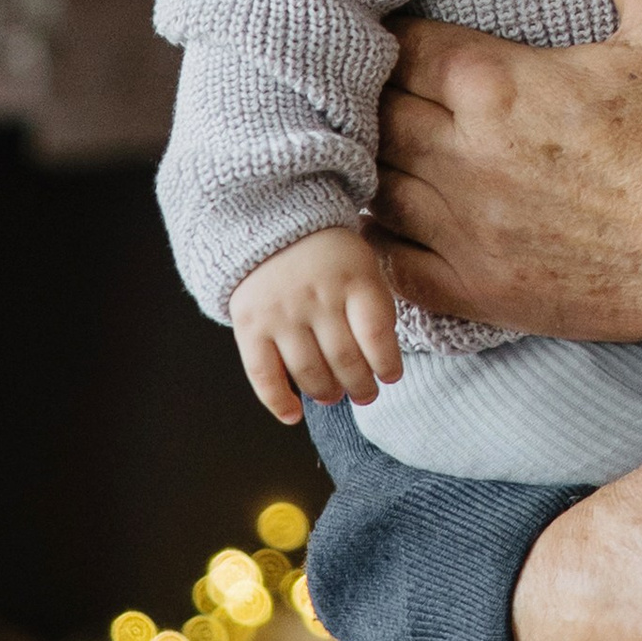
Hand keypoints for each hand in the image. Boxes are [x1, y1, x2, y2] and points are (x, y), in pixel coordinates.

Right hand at [228, 225, 401, 420]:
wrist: (269, 225)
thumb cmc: (328, 256)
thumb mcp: (363, 264)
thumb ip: (374, 307)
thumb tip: (381, 364)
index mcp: (354, 277)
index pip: (377, 335)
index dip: (387, 364)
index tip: (391, 376)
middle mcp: (318, 296)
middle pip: (345, 359)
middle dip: (360, 386)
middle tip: (365, 394)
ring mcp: (282, 312)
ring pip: (309, 371)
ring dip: (327, 393)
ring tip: (335, 396)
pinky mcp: (250, 325)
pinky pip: (263, 374)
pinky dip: (278, 401)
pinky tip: (293, 415)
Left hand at [372, 0, 641, 338]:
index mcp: (497, 84)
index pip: (400, 43)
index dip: (395, 32)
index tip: (401, 28)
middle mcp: (464, 157)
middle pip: (372, 111)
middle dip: (375, 92)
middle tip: (387, 82)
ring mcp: (465, 230)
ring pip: (369, 184)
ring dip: (370, 160)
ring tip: (383, 142)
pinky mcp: (477, 289)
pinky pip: (390, 264)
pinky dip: (378, 240)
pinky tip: (392, 218)